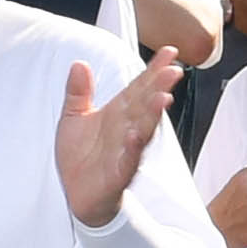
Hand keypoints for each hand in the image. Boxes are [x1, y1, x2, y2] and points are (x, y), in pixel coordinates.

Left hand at [58, 51, 184, 229]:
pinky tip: (134, 135)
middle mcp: (126, 130)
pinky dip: (132, 148)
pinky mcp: (117, 174)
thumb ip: (78, 92)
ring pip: (142, 131)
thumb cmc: (81, 158)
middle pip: (145, 105)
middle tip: (173, 70)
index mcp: (117, 114)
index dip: (153, 70)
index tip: (169, 52)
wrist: (78, 196)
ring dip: (153, 115)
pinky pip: (127, 161)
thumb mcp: (73, 118)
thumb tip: (79, 64)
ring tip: (163, 98)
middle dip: (159, 88)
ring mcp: (125, 152)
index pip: (138, 87)